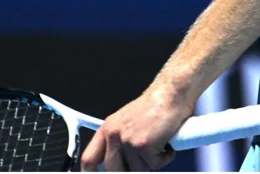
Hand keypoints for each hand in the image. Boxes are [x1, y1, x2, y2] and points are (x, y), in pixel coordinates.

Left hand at [80, 86, 194, 171]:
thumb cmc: (153, 108)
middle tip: (143, 158)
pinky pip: (155, 165)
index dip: (91, 173)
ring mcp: (128, 140)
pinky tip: (165, 141)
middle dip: (130, 169)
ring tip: (157, 143)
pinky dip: (164, 157)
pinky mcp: (143, 145)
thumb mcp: (125, 122)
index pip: (89, 159)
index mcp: (107, 129)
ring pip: (138, 170)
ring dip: (151, 161)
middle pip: (113, 170)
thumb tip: (117, 165)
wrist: (170, 94)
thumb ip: (117, 143)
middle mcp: (114, 134)